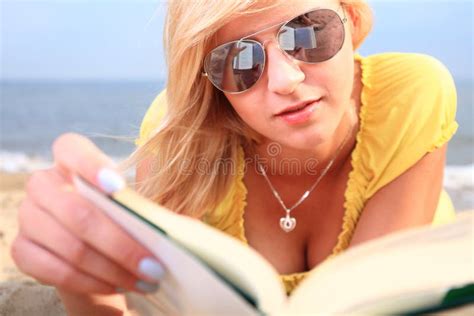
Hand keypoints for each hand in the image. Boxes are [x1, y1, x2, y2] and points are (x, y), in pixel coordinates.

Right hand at [11, 133, 164, 294]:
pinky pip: (57, 270)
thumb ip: (139, 196)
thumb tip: (161, 181)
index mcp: (69, 161)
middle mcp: (43, 184)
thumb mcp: (132, 202)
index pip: (70, 149)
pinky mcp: (22, 250)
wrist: (97, 252)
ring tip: (144, 280)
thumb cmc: (120, 218)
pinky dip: (92, 282)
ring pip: (71, 247)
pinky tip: (117, 285)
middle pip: (77, 212)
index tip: (119, 187)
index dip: (92, 166)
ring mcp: (28, 217)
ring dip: (112, 269)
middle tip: (154, 265)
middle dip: (120, 244)